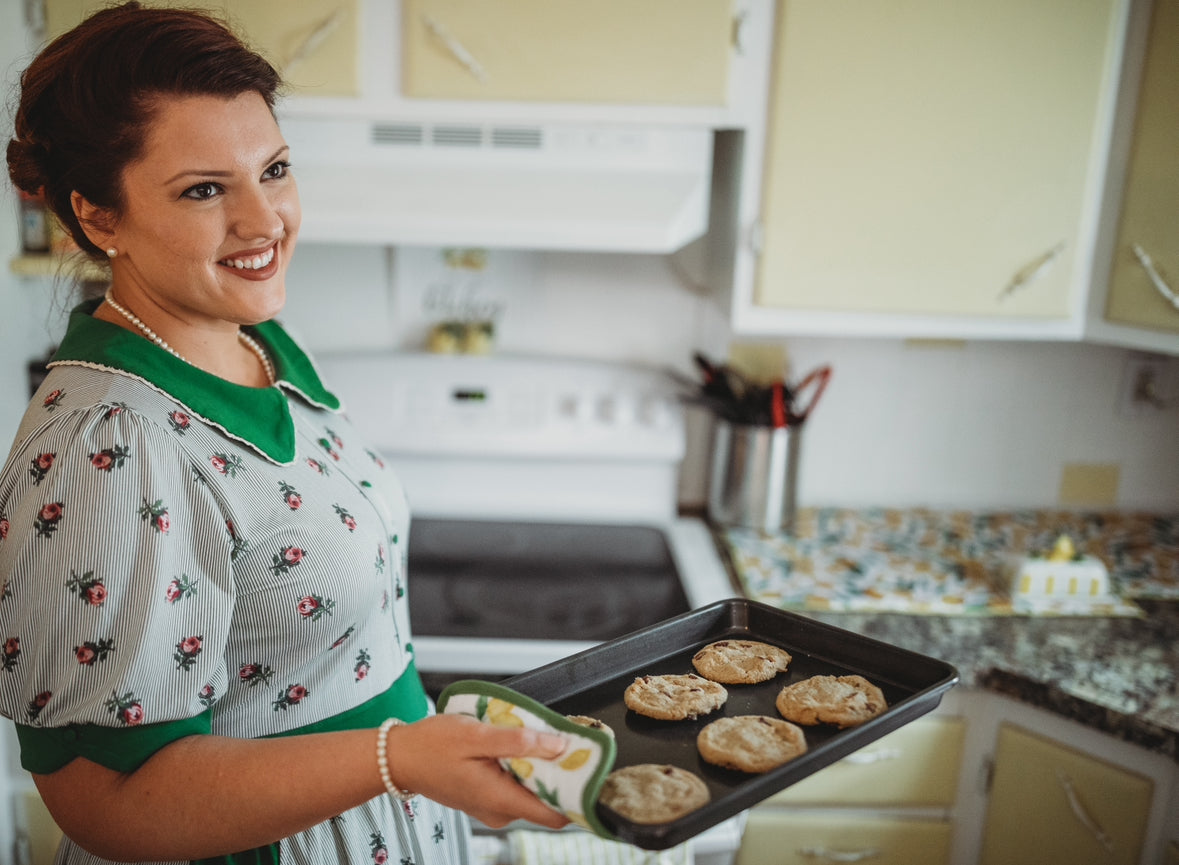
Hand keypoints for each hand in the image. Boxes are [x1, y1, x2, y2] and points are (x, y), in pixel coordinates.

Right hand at [383, 714, 571, 828]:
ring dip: (540, 767)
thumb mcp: (476, 734)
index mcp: (499, 799)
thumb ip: (518, 741)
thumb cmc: (431, 745)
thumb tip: (558, 746)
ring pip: (532, 792)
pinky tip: (518, 746)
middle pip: (547, 800)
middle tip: (566, 740)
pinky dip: (524, 768)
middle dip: (560, 772)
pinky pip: (517, 787)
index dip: (578, 795)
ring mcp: (493, 808)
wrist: (399, 758)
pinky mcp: (487, 799)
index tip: (592, 771)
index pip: (556, 815)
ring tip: (539, 738)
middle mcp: (499, 811)